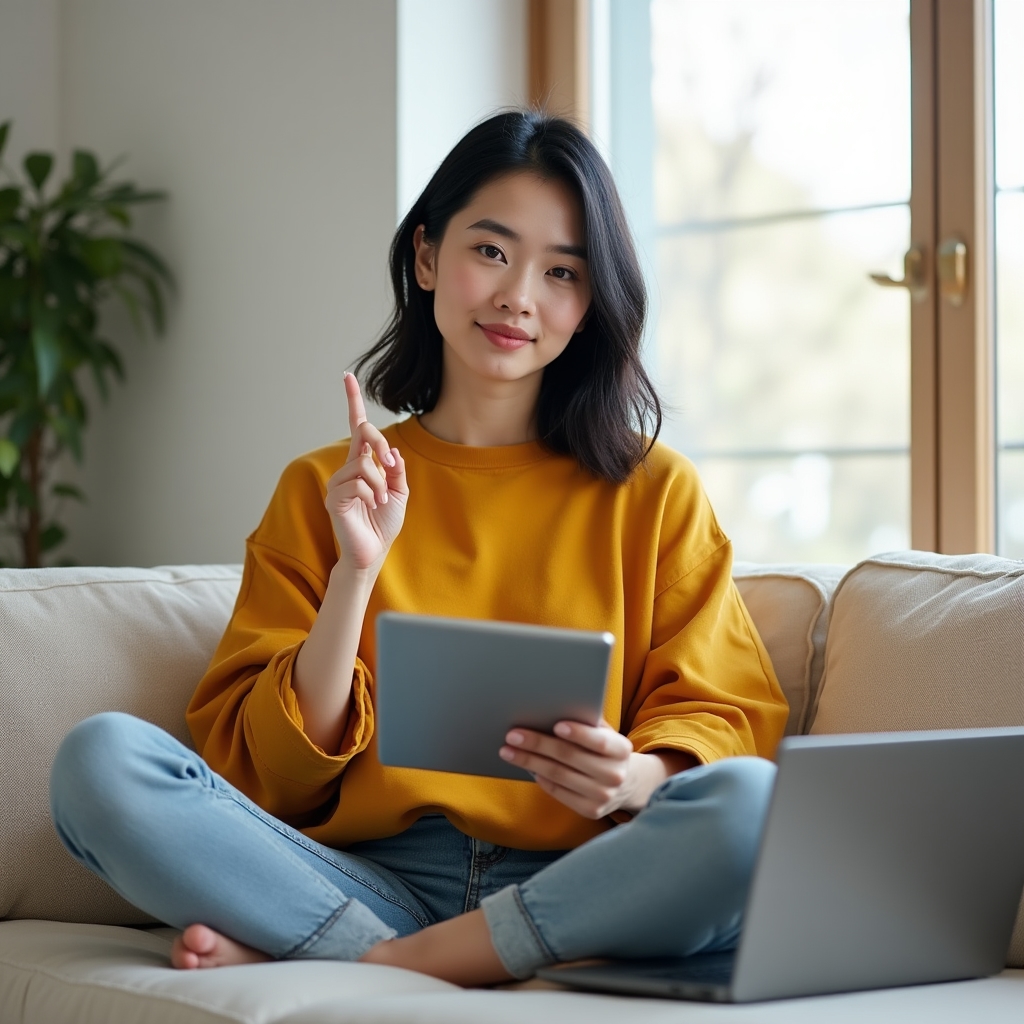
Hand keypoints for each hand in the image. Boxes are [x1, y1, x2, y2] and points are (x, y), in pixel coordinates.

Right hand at [325, 373, 408, 571]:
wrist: (373, 552)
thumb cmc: (384, 523)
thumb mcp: (399, 491)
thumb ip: (395, 468)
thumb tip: (390, 449)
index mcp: (362, 464)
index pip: (356, 427)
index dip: (352, 402)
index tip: (347, 376)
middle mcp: (347, 468)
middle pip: (362, 434)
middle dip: (380, 443)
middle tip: (393, 465)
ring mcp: (338, 482)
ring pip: (363, 462)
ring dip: (380, 481)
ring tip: (381, 500)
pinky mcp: (334, 497)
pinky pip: (357, 481)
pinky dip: (372, 492)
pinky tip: (372, 505)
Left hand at [499, 720, 680, 818]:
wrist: (627, 784)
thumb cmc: (606, 749)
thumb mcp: (606, 734)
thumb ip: (588, 722)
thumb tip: (552, 707)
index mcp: (621, 750)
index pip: (599, 742)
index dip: (578, 733)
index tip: (556, 725)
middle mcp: (615, 775)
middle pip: (569, 757)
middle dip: (538, 744)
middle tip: (512, 735)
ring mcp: (603, 796)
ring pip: (558, 775)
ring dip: (529, 762)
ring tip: (508, 751)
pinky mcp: (590, 811)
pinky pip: (558, 792)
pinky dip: (540, 778)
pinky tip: (527, 767)